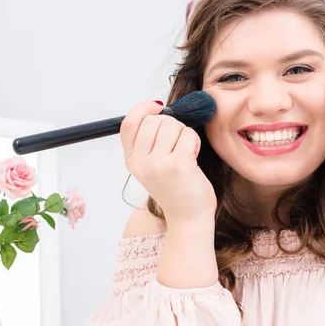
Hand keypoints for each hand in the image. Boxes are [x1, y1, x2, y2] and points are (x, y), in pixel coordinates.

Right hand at [120, 100, 216, 221]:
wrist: (188, 217)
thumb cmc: (176, 188)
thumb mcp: (152, 166)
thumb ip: (149, 141)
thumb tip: (158, 108)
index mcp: (131, 161)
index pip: (129, 124)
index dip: (143, 109)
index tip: (158, 108)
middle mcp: (140, 163)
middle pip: (153, 121)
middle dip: (172, 124)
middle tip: (178, 142)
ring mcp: (158, 165)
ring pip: (172, 125)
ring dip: (184, 133)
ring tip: (186, 151)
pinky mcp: (178, 165)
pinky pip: (188, 135)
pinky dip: (195, 141)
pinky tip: (193, 156)